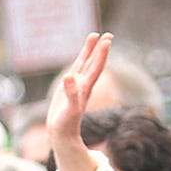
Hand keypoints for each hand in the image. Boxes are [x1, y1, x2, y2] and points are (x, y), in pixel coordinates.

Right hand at [47, 33, 112, 170]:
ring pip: (84, 65)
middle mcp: (83, 85)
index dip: (101, 54)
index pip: (95, 67)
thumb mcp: (69, 110)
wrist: (62, 136)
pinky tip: (80, 56)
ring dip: (89, 51)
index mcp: (85, 88)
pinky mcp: (68, 90)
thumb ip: (71, 94)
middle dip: (99, 49)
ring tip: (94, 37)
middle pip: (93, 63)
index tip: (107, 40)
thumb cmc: (66, 125)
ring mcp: (75, 87)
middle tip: (107, 34)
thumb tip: (70, 76)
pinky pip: (74, 71)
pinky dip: (78, 62)